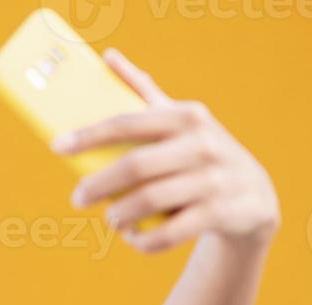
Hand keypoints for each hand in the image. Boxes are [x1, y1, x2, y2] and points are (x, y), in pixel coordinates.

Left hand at [52, 48, 280, 253]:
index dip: (90, 135)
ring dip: (120, 215)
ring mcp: (213, 180)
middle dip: (99, 185)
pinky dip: (144, 240)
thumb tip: (109, 57)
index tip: (57, 147)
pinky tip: (133, 237)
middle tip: (78, 199)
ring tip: (110, 220)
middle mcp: (202, 144)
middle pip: (136, 166)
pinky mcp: (220, 213)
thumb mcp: (179, 121)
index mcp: (186, 116)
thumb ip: (144, 92)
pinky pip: (170, 232)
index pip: (128, 122)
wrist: (254, 197)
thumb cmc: (201, 154)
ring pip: (150, 201)